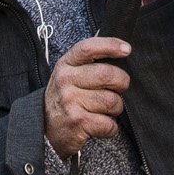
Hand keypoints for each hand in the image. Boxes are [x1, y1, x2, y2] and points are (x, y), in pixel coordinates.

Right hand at [43, 37, 131, 157]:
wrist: (46, 129)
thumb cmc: (67, 97)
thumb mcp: (71, 73)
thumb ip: (90, 61)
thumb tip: (122, 49)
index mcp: (66, 64)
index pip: (89, 48)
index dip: (110, 45)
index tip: (127, 49)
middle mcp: (65, 80)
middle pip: (107, 74)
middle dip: (122, 82)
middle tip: (119, 88)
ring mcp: (70, 102)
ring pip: (112, 101)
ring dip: (116, 108)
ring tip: (106, 110)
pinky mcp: (77, 122)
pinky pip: (109, 124)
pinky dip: (112, 128)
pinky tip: (102, 125)